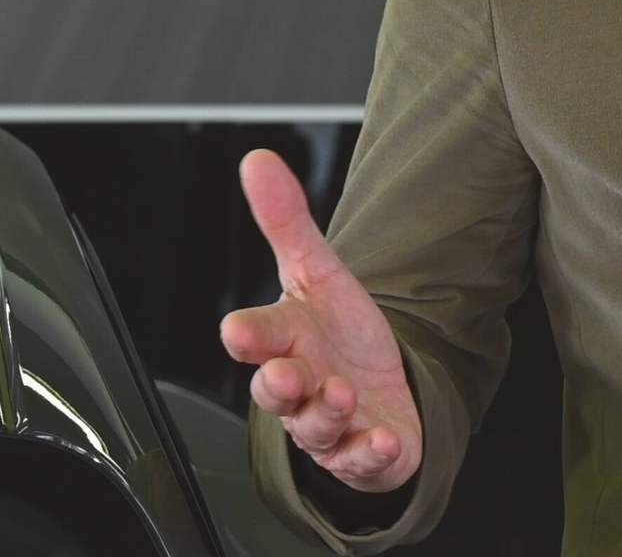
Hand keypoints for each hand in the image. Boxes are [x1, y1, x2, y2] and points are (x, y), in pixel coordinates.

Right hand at [218, 149, 422, 493]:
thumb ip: (286, 221)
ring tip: (342, 393)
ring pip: (314, 429)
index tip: (237, 331)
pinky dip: (372, 455)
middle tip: (286, 373)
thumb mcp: (318, 273)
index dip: (247, 336)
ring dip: (325, 413)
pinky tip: (384, 442)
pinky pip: (362, 462)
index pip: (257, 337)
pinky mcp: (362, 453)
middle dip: (277, 385)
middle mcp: (300, 388)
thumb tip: (257, 159)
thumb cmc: (336, 335)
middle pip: (276, 392)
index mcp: (285, 341)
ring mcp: (329, 426)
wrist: (374, 392)